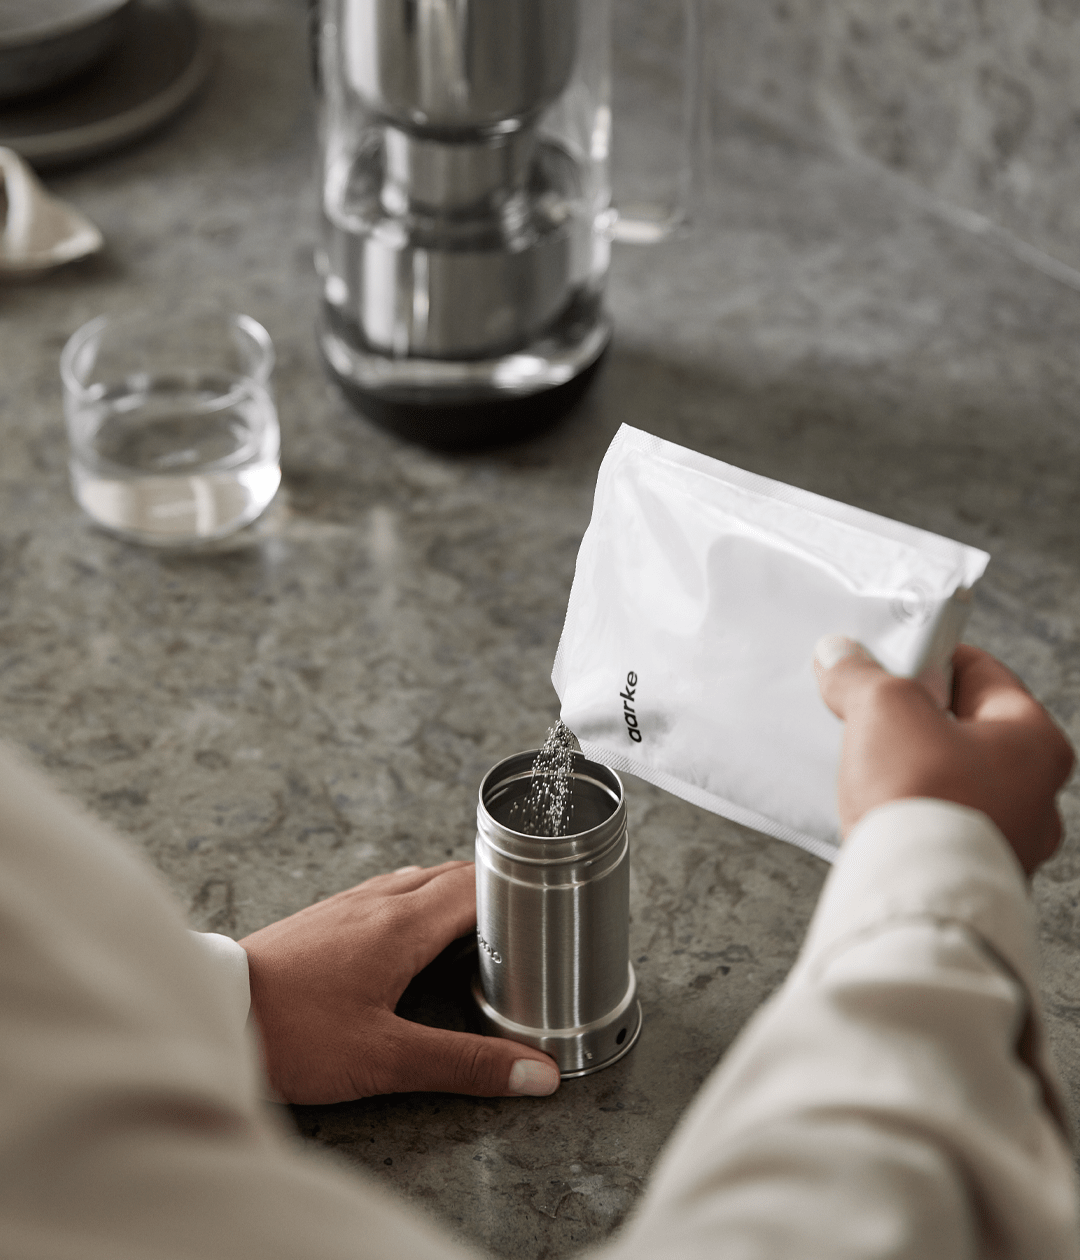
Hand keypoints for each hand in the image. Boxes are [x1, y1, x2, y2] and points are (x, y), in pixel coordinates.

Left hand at [239, 861, 559, 1103]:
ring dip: (454, 892)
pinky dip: (419, 900)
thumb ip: (464, 1063)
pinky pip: (389, 891)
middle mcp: (379, 901)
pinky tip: (414, 929)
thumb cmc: (293, 1032)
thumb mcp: (385, 1058)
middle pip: (451, 875)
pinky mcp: (326, 916)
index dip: (516, 891)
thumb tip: (536, 1072)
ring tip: (481, 920)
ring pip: (418, 879)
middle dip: (492, 889)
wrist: (216, 1010)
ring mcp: (349, 903)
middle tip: (526, 914)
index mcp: (403, 924)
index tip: (547, 904)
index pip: (476, 886)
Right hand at [814, 636, 1073, 874]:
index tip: (894, 659)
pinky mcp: (973, 879)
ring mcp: (1011, 845)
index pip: (984, 675)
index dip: (933, 660)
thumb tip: (839, 656)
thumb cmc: (923, 796)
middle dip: (921, 722)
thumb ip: (861, 676)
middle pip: (970, 734)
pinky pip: (942, 832)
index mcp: (1037, 743)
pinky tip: (879, 814)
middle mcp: (1038, 797)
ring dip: (917, 773)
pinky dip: (913, 818)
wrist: (914, 894)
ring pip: (958, 787)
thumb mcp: (884, 709)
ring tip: (871, 767)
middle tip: (875, 713)